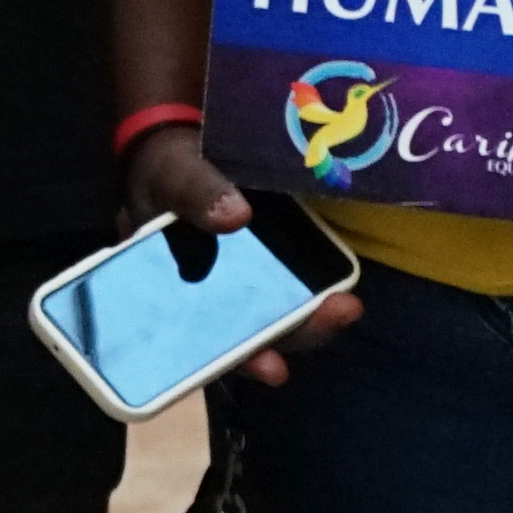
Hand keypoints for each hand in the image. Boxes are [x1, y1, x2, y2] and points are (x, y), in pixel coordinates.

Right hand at [120, 118, 347, 383]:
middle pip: (252, 335)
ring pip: (280, 314)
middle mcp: (215, 300)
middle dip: (294, 335)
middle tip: (331, 319)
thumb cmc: (166, 168)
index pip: (204, 341)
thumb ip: (193, 193)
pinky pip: (297, 281)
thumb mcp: (169, 173)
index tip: (273, 368)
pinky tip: (341, 284)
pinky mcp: (278, 260)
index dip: (238, 360)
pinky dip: (319, 287)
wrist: (188, 145)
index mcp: (176, 292)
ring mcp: (251, 282)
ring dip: (313, 317)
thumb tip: (234, 216)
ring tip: (346, 307)